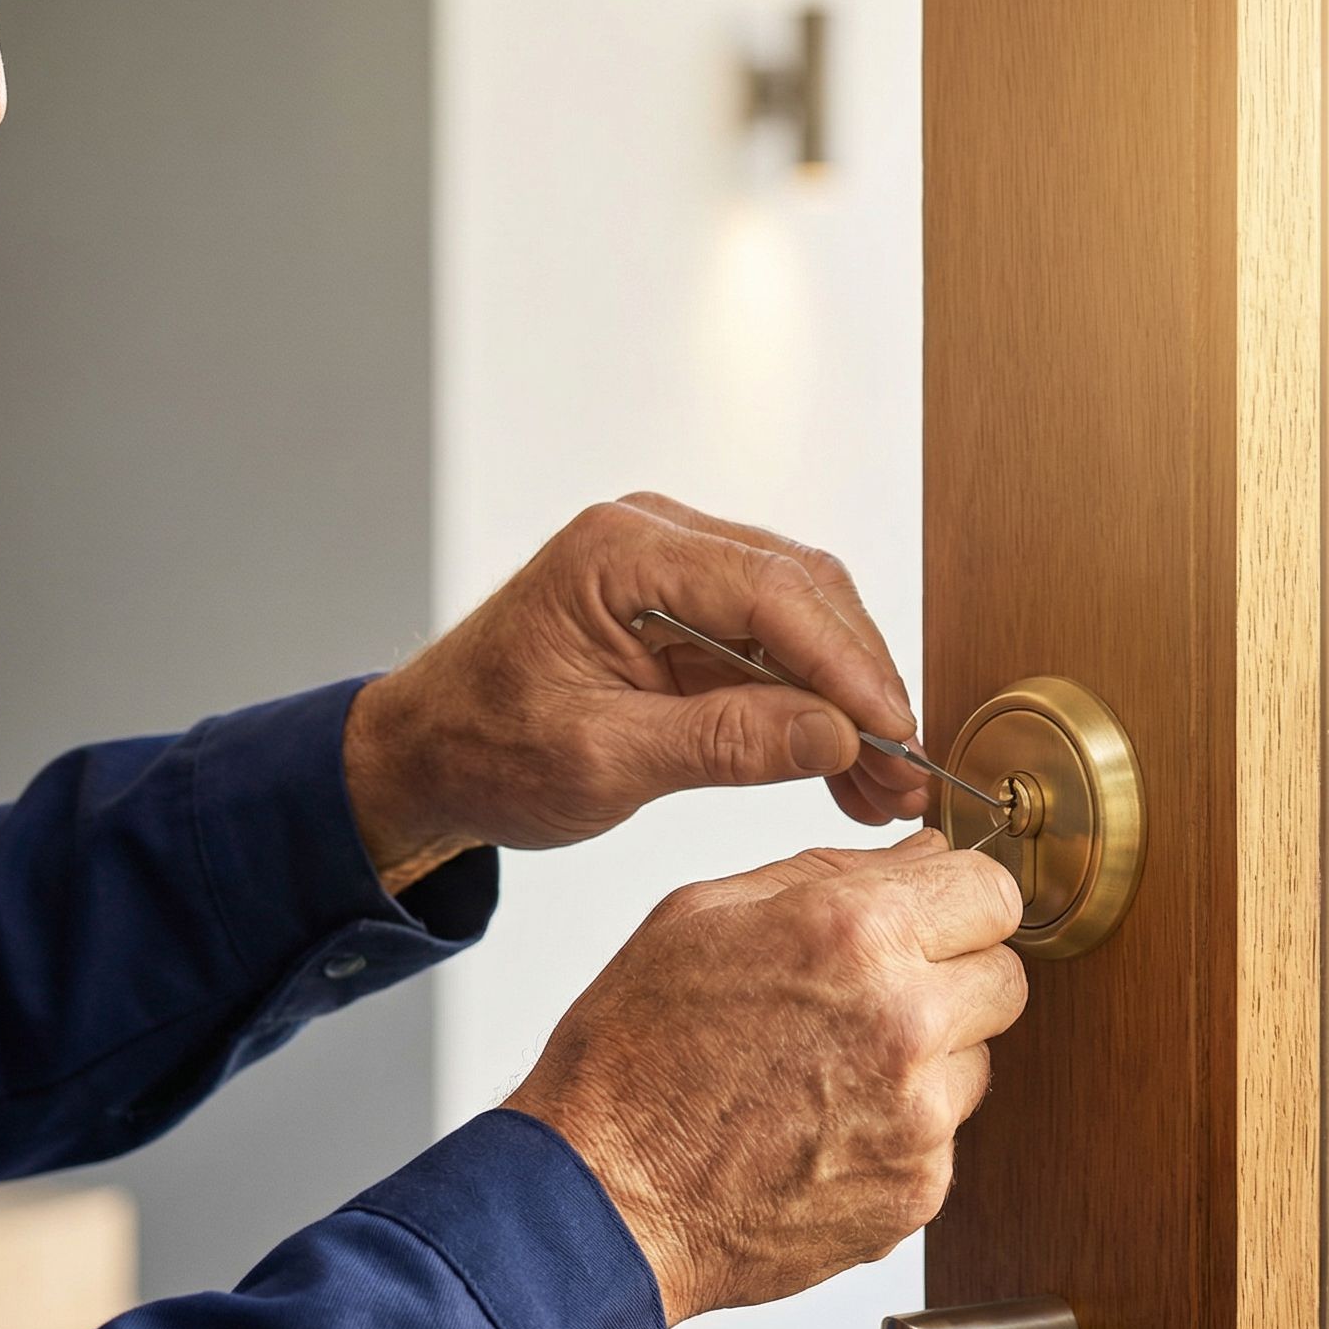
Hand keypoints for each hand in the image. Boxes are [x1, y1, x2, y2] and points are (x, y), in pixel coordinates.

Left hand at [343, 492, 930, 891]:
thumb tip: (834, 736)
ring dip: (845, 703)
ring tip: (884, 788)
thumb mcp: (600, 761)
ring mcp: (671, 571)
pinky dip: (809, 708)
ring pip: (798, 621)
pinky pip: (769, 649)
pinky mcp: (682, 613)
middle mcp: (651, 540)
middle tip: (904, 772)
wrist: (423, 756)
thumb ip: (721, 743)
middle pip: (800, 593)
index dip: (845, 664)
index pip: (768, 590)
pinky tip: (844, 767)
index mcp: (616, 554)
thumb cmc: (481, 750)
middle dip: (859, 687)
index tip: (893, 732)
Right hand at [505, 831, 1025, 1325]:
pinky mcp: (919, 1188)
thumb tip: (918, 857)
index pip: (991, 890)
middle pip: (1005, 975)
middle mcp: (904, 1020)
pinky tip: (819, 1125)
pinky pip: (943, 1135)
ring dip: (927, 1055)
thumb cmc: (630, 1059)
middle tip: (870, 995)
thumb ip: (827, 873)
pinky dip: (897, 1127)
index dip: (959, 899)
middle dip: (951, 974)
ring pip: (978, 1059)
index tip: (936, 914)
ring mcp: (920, 1114)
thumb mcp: (700, 915)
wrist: (603, 1196)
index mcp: (854, 934)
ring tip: (828, 1068)